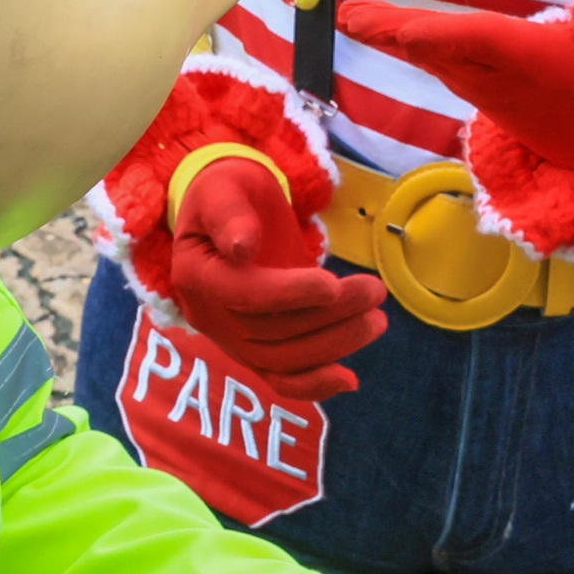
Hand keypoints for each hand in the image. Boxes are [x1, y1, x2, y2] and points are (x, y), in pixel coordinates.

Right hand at [166, 152, 383, 401]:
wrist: (231, 216)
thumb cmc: (229, 194)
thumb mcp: (224, 188)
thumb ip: (230, 214)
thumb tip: (242, 246)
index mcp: (196, 275)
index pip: (243, 294)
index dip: (287, 293)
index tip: (331, 284)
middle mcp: (208, 316)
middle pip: (271, 331)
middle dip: (328, 315)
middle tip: (375, 291)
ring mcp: (230, 339)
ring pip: (283, 358)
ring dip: (334, 344)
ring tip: (377, 320)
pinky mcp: (253, 351)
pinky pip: (280, 378)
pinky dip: (314, 385)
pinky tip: (350, 379)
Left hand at [338, 0, 573, 176]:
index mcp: (529, 59)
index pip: (483, 43)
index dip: (446, 37)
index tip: (408, 32)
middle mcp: (495, 73)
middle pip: (440, 49)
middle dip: (395, 32)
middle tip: (352, 19)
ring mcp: (478, 81)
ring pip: (428, 55)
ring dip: (388, 35)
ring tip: (349, 17)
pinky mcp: (471, 82)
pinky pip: (429, 59)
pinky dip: (400, 41)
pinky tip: (371, 26)